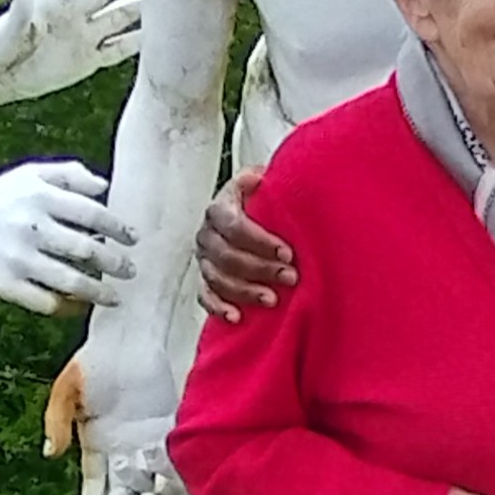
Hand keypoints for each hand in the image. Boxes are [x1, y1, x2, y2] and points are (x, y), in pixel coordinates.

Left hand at [0, 0, 143, 94]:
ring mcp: (82, 34)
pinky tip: (160, 37)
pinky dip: (137, 43)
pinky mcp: (88, 58)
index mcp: (49, 0)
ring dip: (141, 6)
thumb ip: (18, 12)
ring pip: (118, 16)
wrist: (1, 75)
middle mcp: (71, 12)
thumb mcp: (6, 32)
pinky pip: (117, 48)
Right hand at [0, 159, 134, 315]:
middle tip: (131, 271)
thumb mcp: (31, 175)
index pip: (92, 214)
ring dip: (98, 292)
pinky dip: (69, 308)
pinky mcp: (7, 285)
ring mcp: (19, 259)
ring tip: (116, 297)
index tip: (134, 239)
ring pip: (70, 281)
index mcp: (40, 198)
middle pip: (86, 249)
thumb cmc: (0, 199)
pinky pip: (46, 302)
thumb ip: (69, 174)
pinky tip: (83, 308)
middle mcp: (32, 228)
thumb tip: (106, 186)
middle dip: (114, 263)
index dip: (118, 228)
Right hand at [50, 347, 176, 494]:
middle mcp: (125, 449)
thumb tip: (51, 452)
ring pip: (150, 478)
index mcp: (97, 445)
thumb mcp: (67, 391)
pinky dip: (174, 471)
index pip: (94, 484)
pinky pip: (175, 456)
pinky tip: (174, 484)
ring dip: (148, 491)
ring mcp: (149, 439)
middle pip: (122, 490)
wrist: (129, 334)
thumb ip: (57, 421)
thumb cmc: (94, 360)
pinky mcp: (172, 426)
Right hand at [194, 168, 296, 321]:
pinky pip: (205, 295)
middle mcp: (207, 233)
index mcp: (220, 208)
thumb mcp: (265, 184)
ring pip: (217, 278)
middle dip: (260, 269)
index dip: (260, 241)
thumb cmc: (261, 201)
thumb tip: (259, 178)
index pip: (234, 225)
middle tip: (290, 277)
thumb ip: (266, 182)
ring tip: (272, 299)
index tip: (287, 252)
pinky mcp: (205, 279)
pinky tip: (236, 316)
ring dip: (245, 291)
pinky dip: (219, 307)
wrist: (248, 213)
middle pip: (227, 255)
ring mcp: (204, 258)